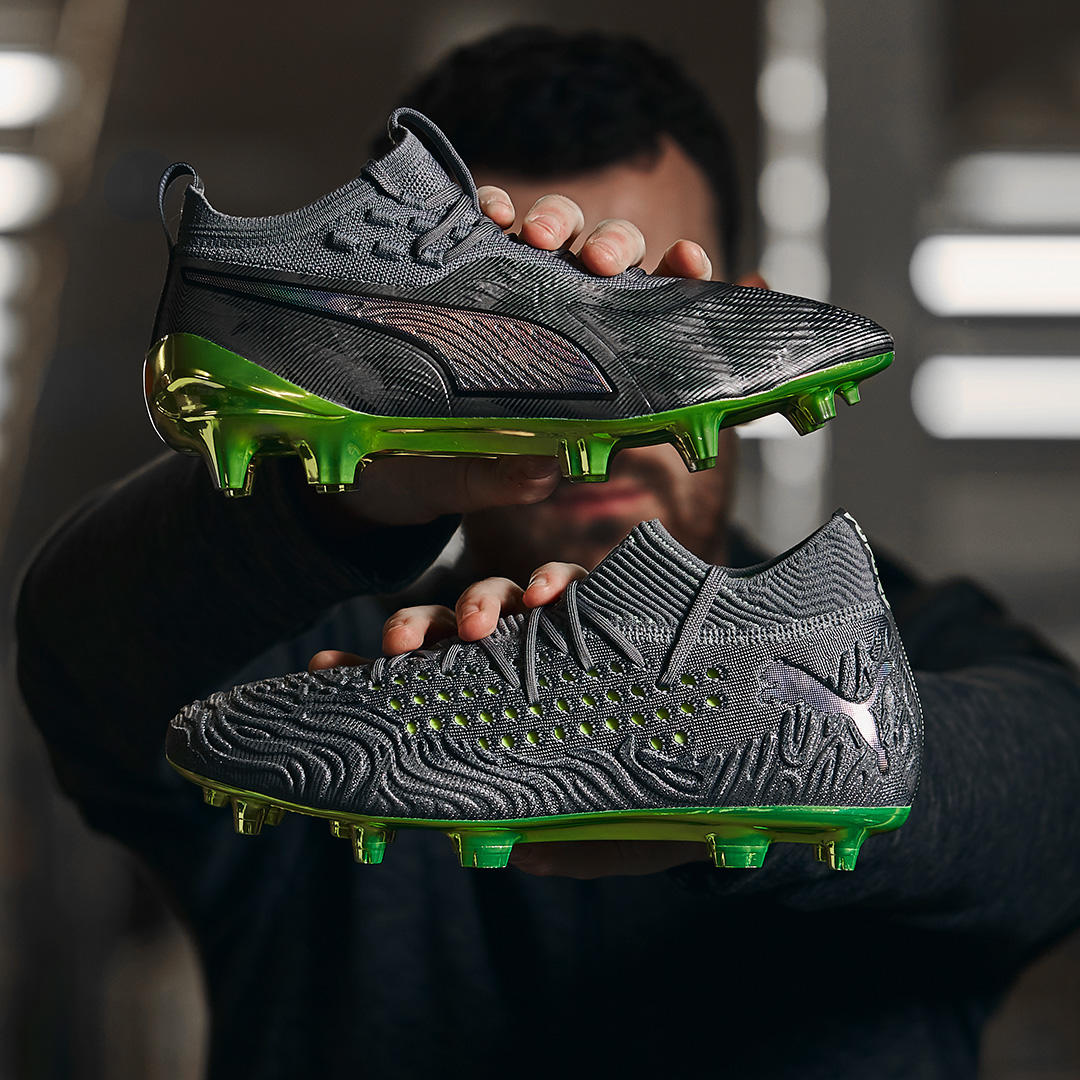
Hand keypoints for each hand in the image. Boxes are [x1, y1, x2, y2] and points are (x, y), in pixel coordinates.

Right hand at [311, 190, 715, 528]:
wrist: (347, 461)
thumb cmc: (415, 473)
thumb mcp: (451, 482)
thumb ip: (493, 480)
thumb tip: (542, 473)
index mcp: (573, 383)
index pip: (640, 332)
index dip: (677, 293)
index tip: (691, 263)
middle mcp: (548, 331)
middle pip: (606, 271)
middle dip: (615, 249)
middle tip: (596, 262)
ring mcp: (504, 299)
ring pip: (554, 239)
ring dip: (555, 222)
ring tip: (532, 235)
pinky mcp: (456, 276)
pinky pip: (484, 227)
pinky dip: (491, 209)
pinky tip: (486, 211)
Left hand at [312, 561, 710, 878]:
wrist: (733, 778)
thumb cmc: (655, 815)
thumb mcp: (601, 838)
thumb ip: (555, 842)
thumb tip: (510, 849)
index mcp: (501, 713)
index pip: (426, 688)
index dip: (372, 676)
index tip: (323, 669)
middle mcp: (524, 669)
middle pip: (451, 635)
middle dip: (417, 631)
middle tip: (400, 649)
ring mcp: (566, 638)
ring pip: (504, 602)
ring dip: (480, 604)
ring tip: (475, 626)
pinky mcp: (614, 614)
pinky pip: (579, 585)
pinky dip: (559, 580)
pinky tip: (550, 595)